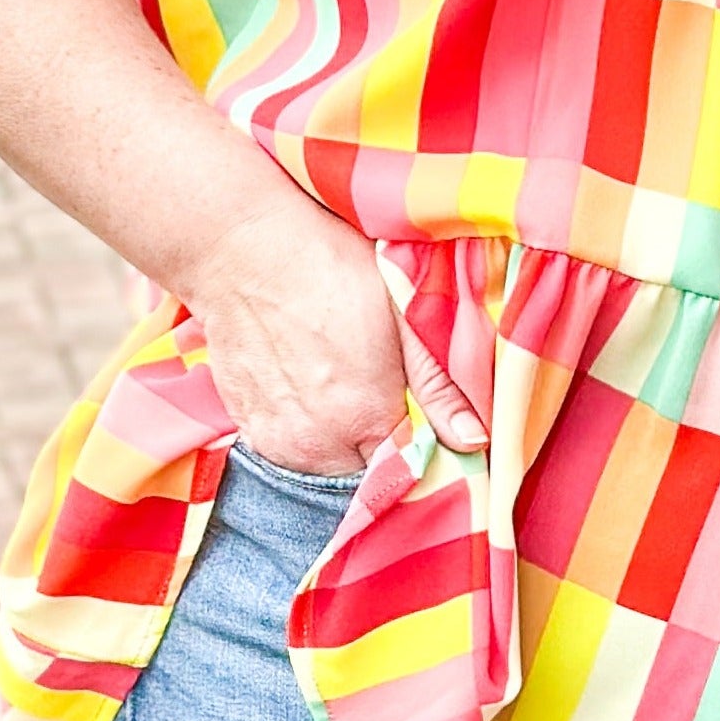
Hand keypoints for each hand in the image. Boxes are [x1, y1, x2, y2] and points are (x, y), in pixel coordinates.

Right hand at [181, 191, 485, 475]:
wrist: (243, 251)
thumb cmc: (330, 270)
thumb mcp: (402, 315)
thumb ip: (439, 387)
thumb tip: (476, 440)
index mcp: (366, 418)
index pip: (412, 465)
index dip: (426, 443)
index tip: (428, 416)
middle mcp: (316, 444)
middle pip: (369, 470)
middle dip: (383, 441)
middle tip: (383, 385)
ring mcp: (275, 440)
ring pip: (328, 464)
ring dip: (344, 440)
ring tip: (344, 379)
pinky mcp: (246, 427)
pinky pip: (290, 449)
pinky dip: (307, 429)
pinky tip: (310, 380)